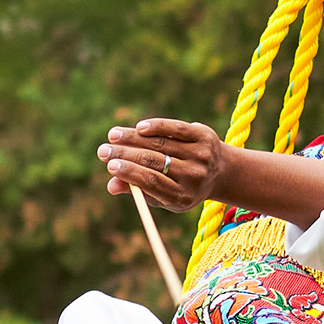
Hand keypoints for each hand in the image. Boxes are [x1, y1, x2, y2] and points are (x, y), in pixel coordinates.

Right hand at [99, 118, 230, 211]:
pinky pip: (176, 128)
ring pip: (160, 143)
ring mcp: (200, 155)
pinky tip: (139, 127)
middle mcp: (194, 176)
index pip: (152, 182)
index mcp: (182, 196)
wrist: (221, 172)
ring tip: (113, 136)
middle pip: (153, 161)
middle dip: (125, 154)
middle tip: (103, 150)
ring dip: (133, 137)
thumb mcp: (163, 196)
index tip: (110, 165)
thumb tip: (111, 185)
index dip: (129, 173)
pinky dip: (156, 126)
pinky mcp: (204, 136)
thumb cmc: (182, 186)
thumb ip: (139, 190)